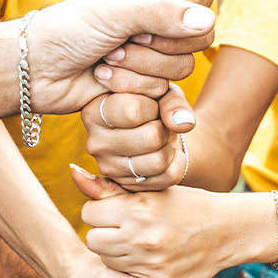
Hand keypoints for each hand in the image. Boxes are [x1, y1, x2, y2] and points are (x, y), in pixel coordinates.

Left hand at [28, 0, 215, 114]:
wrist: (36, 71)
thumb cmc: (67, 31)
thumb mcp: (114, 14)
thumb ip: (162, 14)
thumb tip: (207, 21)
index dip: (184, 14)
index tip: (146, 24)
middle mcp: (158, 23)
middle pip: (196, 39)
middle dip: (154, 50)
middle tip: (117, 46)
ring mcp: (153, 56)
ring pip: (180, 70)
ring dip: (138, 73)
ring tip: (104, 66)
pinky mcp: (146, 87)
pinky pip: (165, 95)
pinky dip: (137, 93)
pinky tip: (108, 85)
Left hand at [74, 166, 246, 277]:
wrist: (228, 231)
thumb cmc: (188, 205)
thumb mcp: (152, 190)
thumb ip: (110, 188)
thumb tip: (72, 172)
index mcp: (138, 207)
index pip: (88, 214)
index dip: (98, 212)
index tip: (113, 212)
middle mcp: (141, 235)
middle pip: (93, 240)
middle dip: (103, 235)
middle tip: (122, 230)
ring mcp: (150, 261)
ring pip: (107, 261)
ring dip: (116, 253)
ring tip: (137, 243)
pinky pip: (128, 276)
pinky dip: (134, 269)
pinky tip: (150, 257)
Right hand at [81, 89, 196, 190]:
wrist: (154, 130)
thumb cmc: (153, 104)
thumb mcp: (162, 91)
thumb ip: (172, 101)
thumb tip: (183, 123)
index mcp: (94, 111)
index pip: (132, 111)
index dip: (154, 107)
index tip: (152, 104)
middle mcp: (95, 142)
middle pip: (149, 138)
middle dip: (164, 128)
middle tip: (159, 123)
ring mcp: (108, 167)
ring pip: (158, 161)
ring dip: (170, 147)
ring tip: (162, 137)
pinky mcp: (126, 185)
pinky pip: (167, 177)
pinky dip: (178, 163)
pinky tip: (170, 153)